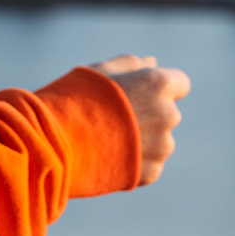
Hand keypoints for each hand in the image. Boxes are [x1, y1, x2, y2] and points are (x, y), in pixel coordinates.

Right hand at [87, 54, 190, 185]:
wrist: (54, 144)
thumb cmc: (74, 100)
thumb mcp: (100, 71)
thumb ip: (131, 64)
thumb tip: (153, 63)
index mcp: (159, 85)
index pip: (180, 84)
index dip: (157, 88)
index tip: (138, 94)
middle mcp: (168, 115)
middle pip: (166, 113)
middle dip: (147, 115)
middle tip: (112, 120)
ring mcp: (161, 147)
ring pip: (159, 141)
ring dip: (141, 140)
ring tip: (106, 141)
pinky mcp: (150, 173)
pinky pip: (148, 165)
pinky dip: (133, 162)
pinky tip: (108, 157)